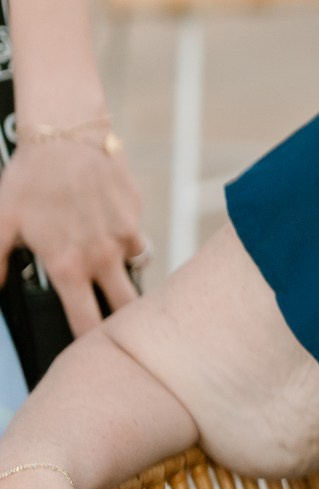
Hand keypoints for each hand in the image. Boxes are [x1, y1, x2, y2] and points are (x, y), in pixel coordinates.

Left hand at [0, 136, 145, 331]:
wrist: (67, 134)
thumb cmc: (30, 178)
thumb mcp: (0, 222)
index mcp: (70, 266)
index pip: (87, 321)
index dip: (88, 343)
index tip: (88, 354)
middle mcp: (104, 255)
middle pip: (127, 308)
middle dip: (124, 322)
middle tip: (117, 328)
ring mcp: (126, 233)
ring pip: (136, 270)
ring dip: (124, 276)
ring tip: (109, 273)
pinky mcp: (136, 213)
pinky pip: (135, 236)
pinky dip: (124, 239)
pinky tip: (106, 225)